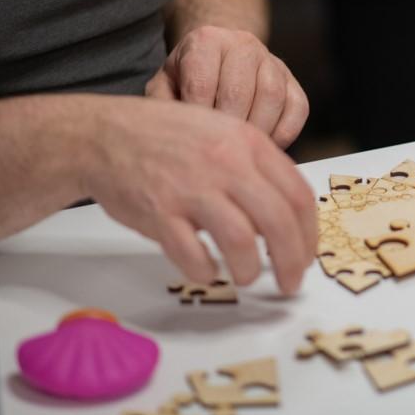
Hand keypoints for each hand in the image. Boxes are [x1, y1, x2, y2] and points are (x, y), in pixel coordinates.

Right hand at [83, 97, 318, 294]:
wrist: (105, 135)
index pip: (298, 194)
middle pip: (278, 221)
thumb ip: (256, 168)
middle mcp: (226, 163)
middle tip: (290, 282)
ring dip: (249, 269)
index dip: (309, 233)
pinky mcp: (160, 213)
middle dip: (292, 260)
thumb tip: (286, 214)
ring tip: (246, 276)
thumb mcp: (223, 133)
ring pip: (241, 241)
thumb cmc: (166, 137)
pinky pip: (193, 255)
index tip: (307, 254)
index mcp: (248, 143)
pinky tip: (206, 270)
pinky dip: (205, 272)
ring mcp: (192, 188)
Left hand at [145, 25, 307, 148]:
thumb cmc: (187, 78)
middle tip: (216, 152)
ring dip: (256, 130)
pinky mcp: (293, 82)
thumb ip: (162, 105)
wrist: (218, 59)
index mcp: (206, 40)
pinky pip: (298, 108)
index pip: (202, 83)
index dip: (197, 117)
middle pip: (239, 91)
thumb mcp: (164, 85)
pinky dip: (283, 133)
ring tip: (240, 149)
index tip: (192, 138)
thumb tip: (174, 134)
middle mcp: (242, 43)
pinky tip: (264, 144)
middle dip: (226, 128)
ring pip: (272, 97)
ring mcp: (272, 61)